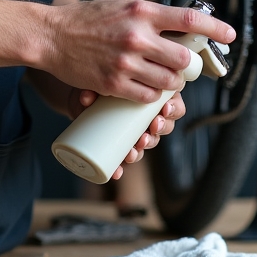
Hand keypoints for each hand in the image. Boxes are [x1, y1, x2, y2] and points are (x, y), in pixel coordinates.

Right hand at [39, 0, 235, 103]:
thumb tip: (180, 24)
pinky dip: (153, 98)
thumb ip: (150, 14)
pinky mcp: (113, 83)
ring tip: (165, 80)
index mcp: (142, 12)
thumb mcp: (123, 5)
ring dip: (173, 85)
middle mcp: (137, 36)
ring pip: (169, 83)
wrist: (52, 35)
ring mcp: (126, 61)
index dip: (215, 29)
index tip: (231, 36)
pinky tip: (149, 92)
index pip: (189, 20)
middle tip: (185, 68)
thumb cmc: (88, 18)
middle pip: (183, 60)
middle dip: (189, 67)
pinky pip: (147, 97)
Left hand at [67, 87, 187, 179]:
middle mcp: (148, 116)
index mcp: (152, 97)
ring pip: (148, 143)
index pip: (173, 103)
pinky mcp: (121, 146)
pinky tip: (117, 171)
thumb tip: (86, 97)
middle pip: (165, 125)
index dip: (174, 108)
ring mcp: (136, 132)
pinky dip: (121, 167)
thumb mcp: (100, 85)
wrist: (82, 103)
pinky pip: (125, 159)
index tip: (165, 108)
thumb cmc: (100, 88)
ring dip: (144, 147)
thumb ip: (94, 89)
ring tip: (136, 148)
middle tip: (154, 126)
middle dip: (162, 128)